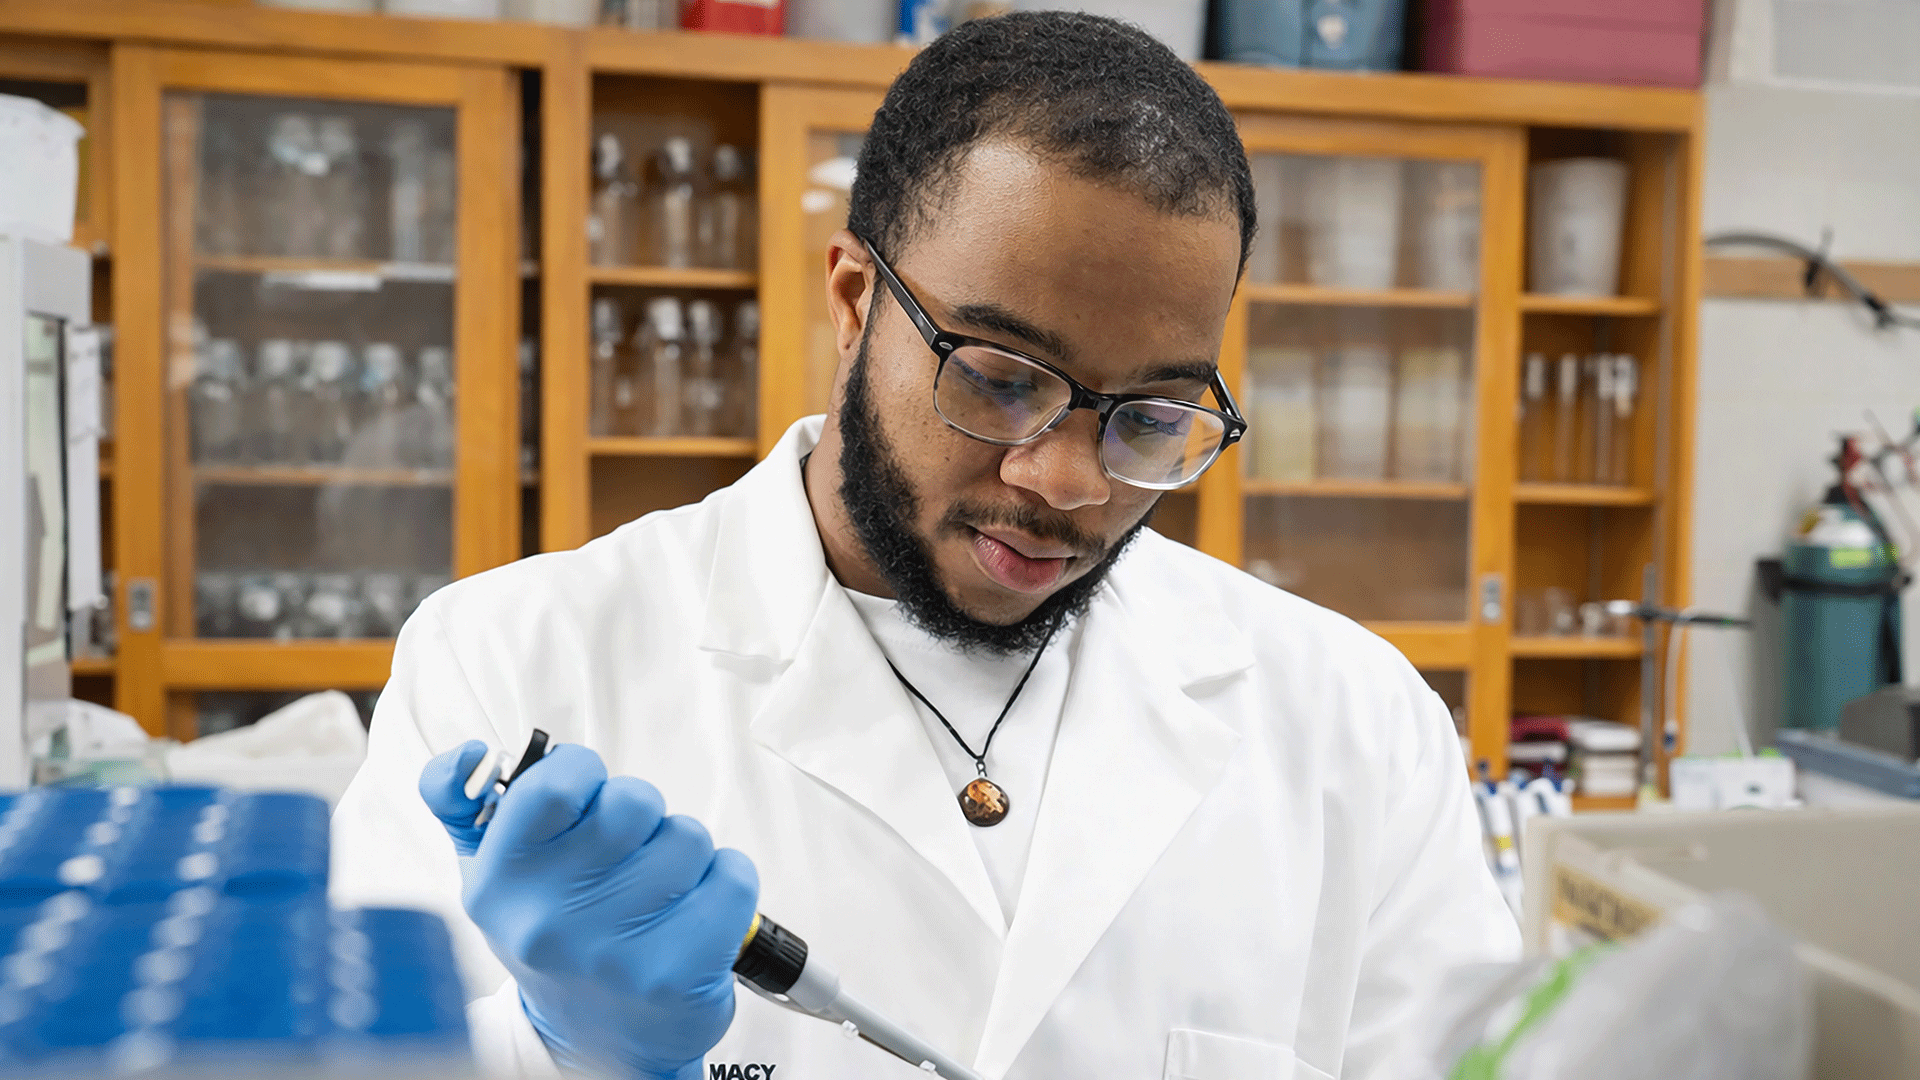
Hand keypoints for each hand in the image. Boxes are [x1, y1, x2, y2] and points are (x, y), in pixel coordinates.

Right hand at [419, 742, 758, 1079]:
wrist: (594, 1039)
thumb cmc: (553, 937)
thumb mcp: (492, 874)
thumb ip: (464, 804)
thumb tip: (470, 755)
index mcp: (500, 884)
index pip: (554, 785)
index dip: (583, 773)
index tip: (586, 793)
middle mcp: (551, 921)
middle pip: (634, 801)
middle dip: (641, 815)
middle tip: (625, 852)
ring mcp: (616, 952)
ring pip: (688, 837)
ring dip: (684, 853)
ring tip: (656, 890)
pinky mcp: (679, 973)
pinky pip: (733, 878)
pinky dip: (725, 884)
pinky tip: (693, 910)